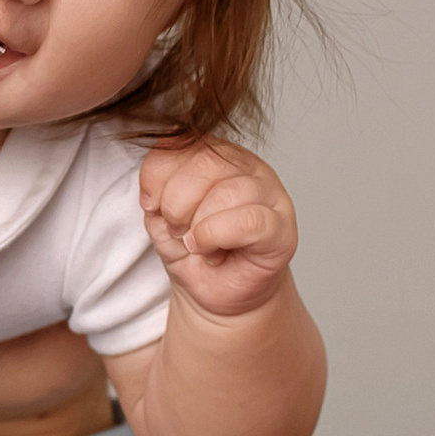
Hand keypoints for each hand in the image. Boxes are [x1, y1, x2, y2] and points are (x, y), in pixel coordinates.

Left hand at [140, 138, 298, 320]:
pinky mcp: (282, 226)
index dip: (156, 175)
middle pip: (206, 162)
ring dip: (198, 225)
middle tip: (175, 229)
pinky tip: (209, 250)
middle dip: (176, 203)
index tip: (151, 206)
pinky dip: (217, 236)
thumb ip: (157, 188)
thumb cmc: (192, 250)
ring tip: (195, 244)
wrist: (214, 294)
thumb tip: (157, 183)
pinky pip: (249, 220)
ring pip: (227, 192)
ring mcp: (269, 193)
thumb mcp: (160, 214)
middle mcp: (246, 165)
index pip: (181, 141)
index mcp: (215, 153)